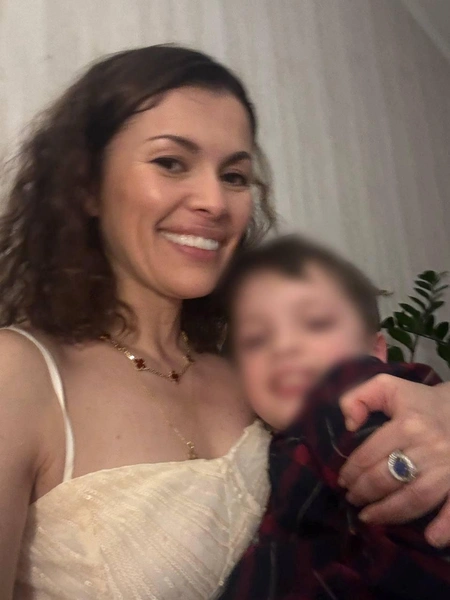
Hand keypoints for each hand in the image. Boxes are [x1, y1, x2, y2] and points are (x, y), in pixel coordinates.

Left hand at [339, 376, 449, 547]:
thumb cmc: (419, 399)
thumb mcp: (386, 387)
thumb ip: (359, 397)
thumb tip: (348, 424)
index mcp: (408, 424)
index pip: (370, 454)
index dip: (352, 470)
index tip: (342, 480)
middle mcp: (429, 447)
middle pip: (389, 478)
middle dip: (364, 493)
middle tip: (351, 499)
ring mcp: (448, 467)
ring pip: (416, 498)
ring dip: (389, 513)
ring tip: (369, 517)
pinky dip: (445, 526)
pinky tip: (431, 539)